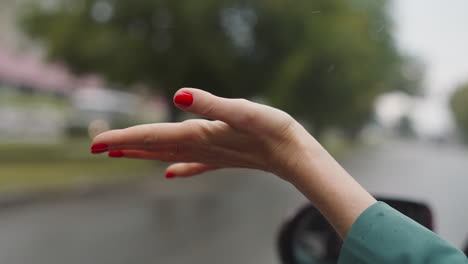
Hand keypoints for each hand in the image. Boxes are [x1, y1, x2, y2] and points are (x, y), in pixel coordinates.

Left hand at [91, 88, 311, 179]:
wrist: (294, 156)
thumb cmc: (273, 131)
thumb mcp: (244, 110)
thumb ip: (211, 104)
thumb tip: (179, 95)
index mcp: (199, 134)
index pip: (153, 135)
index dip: (124, 137)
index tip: (96, 143)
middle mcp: (200, 147)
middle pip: (154, 147)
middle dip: (125, 146)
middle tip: (96, 147)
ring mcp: (211, 155)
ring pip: (168, 155)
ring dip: (144, 154)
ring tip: (122, 154)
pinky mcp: (224, 158)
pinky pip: (194, 165)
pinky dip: (179, 168)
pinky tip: (170, 174)